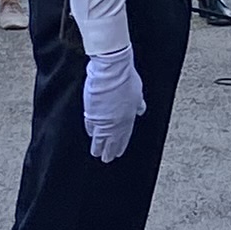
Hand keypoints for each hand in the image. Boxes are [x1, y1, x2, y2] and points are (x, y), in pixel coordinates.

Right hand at [83, 47, 143, 162]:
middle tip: (106, 159)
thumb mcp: (138, 92)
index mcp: (128, 117)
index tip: (118, 152)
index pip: (124, 136)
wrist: (111, 71)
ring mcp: (102, 119)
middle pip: (112, 140)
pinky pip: (90, 126)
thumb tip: (140, 109)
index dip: (121, 145)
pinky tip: (90, 134)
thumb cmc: (126, 78)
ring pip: (99, 137)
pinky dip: (90, 131)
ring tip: (96, 153)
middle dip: (109, 150)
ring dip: (98, 146)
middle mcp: (116, 122)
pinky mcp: (91, 113)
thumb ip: (138, 104)